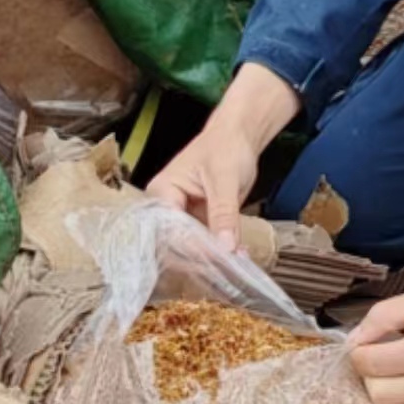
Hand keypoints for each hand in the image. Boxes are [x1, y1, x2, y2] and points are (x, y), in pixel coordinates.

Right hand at [146, 63, 299, 250]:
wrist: (238, 137)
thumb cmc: (225, 146)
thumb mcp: (225, 179)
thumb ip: (224, 213)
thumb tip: (226, 247)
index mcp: (162, 192)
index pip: (170, 230)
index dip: (192, 248)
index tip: (218, 260)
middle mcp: (167, 208)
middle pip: (177, 245)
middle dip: (204, 258)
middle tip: (232, 266)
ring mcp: (182, 218)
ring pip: (192, 249)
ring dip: (214, 259)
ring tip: (239, 263)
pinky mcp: (198, 223)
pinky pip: (206, 244)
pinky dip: (222, 252)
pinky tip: (240, 256)